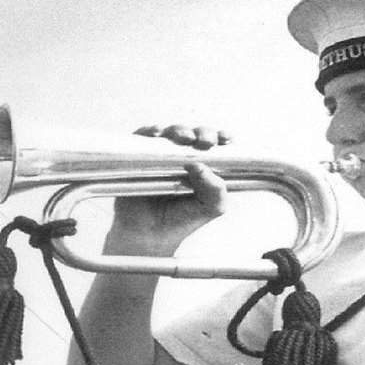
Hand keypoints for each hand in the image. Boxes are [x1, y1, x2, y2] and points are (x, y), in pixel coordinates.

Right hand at [102, 125, 230, 255]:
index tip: (225, 138)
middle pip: (193, 135)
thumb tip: (200, 164)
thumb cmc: (181, 221)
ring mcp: (160, 158)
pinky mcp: (139, 158)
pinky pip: (143, 138)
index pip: (214, 146)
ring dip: (178, 129)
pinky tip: (156, 134)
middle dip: (201, 132)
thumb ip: (216, 189)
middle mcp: (182, 159)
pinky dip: (150, 132)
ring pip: (170, 133)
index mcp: (203, 168)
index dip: (220, 136)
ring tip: (182, 137)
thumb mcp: (211, 207)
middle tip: (204, 140)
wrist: (148, 235)